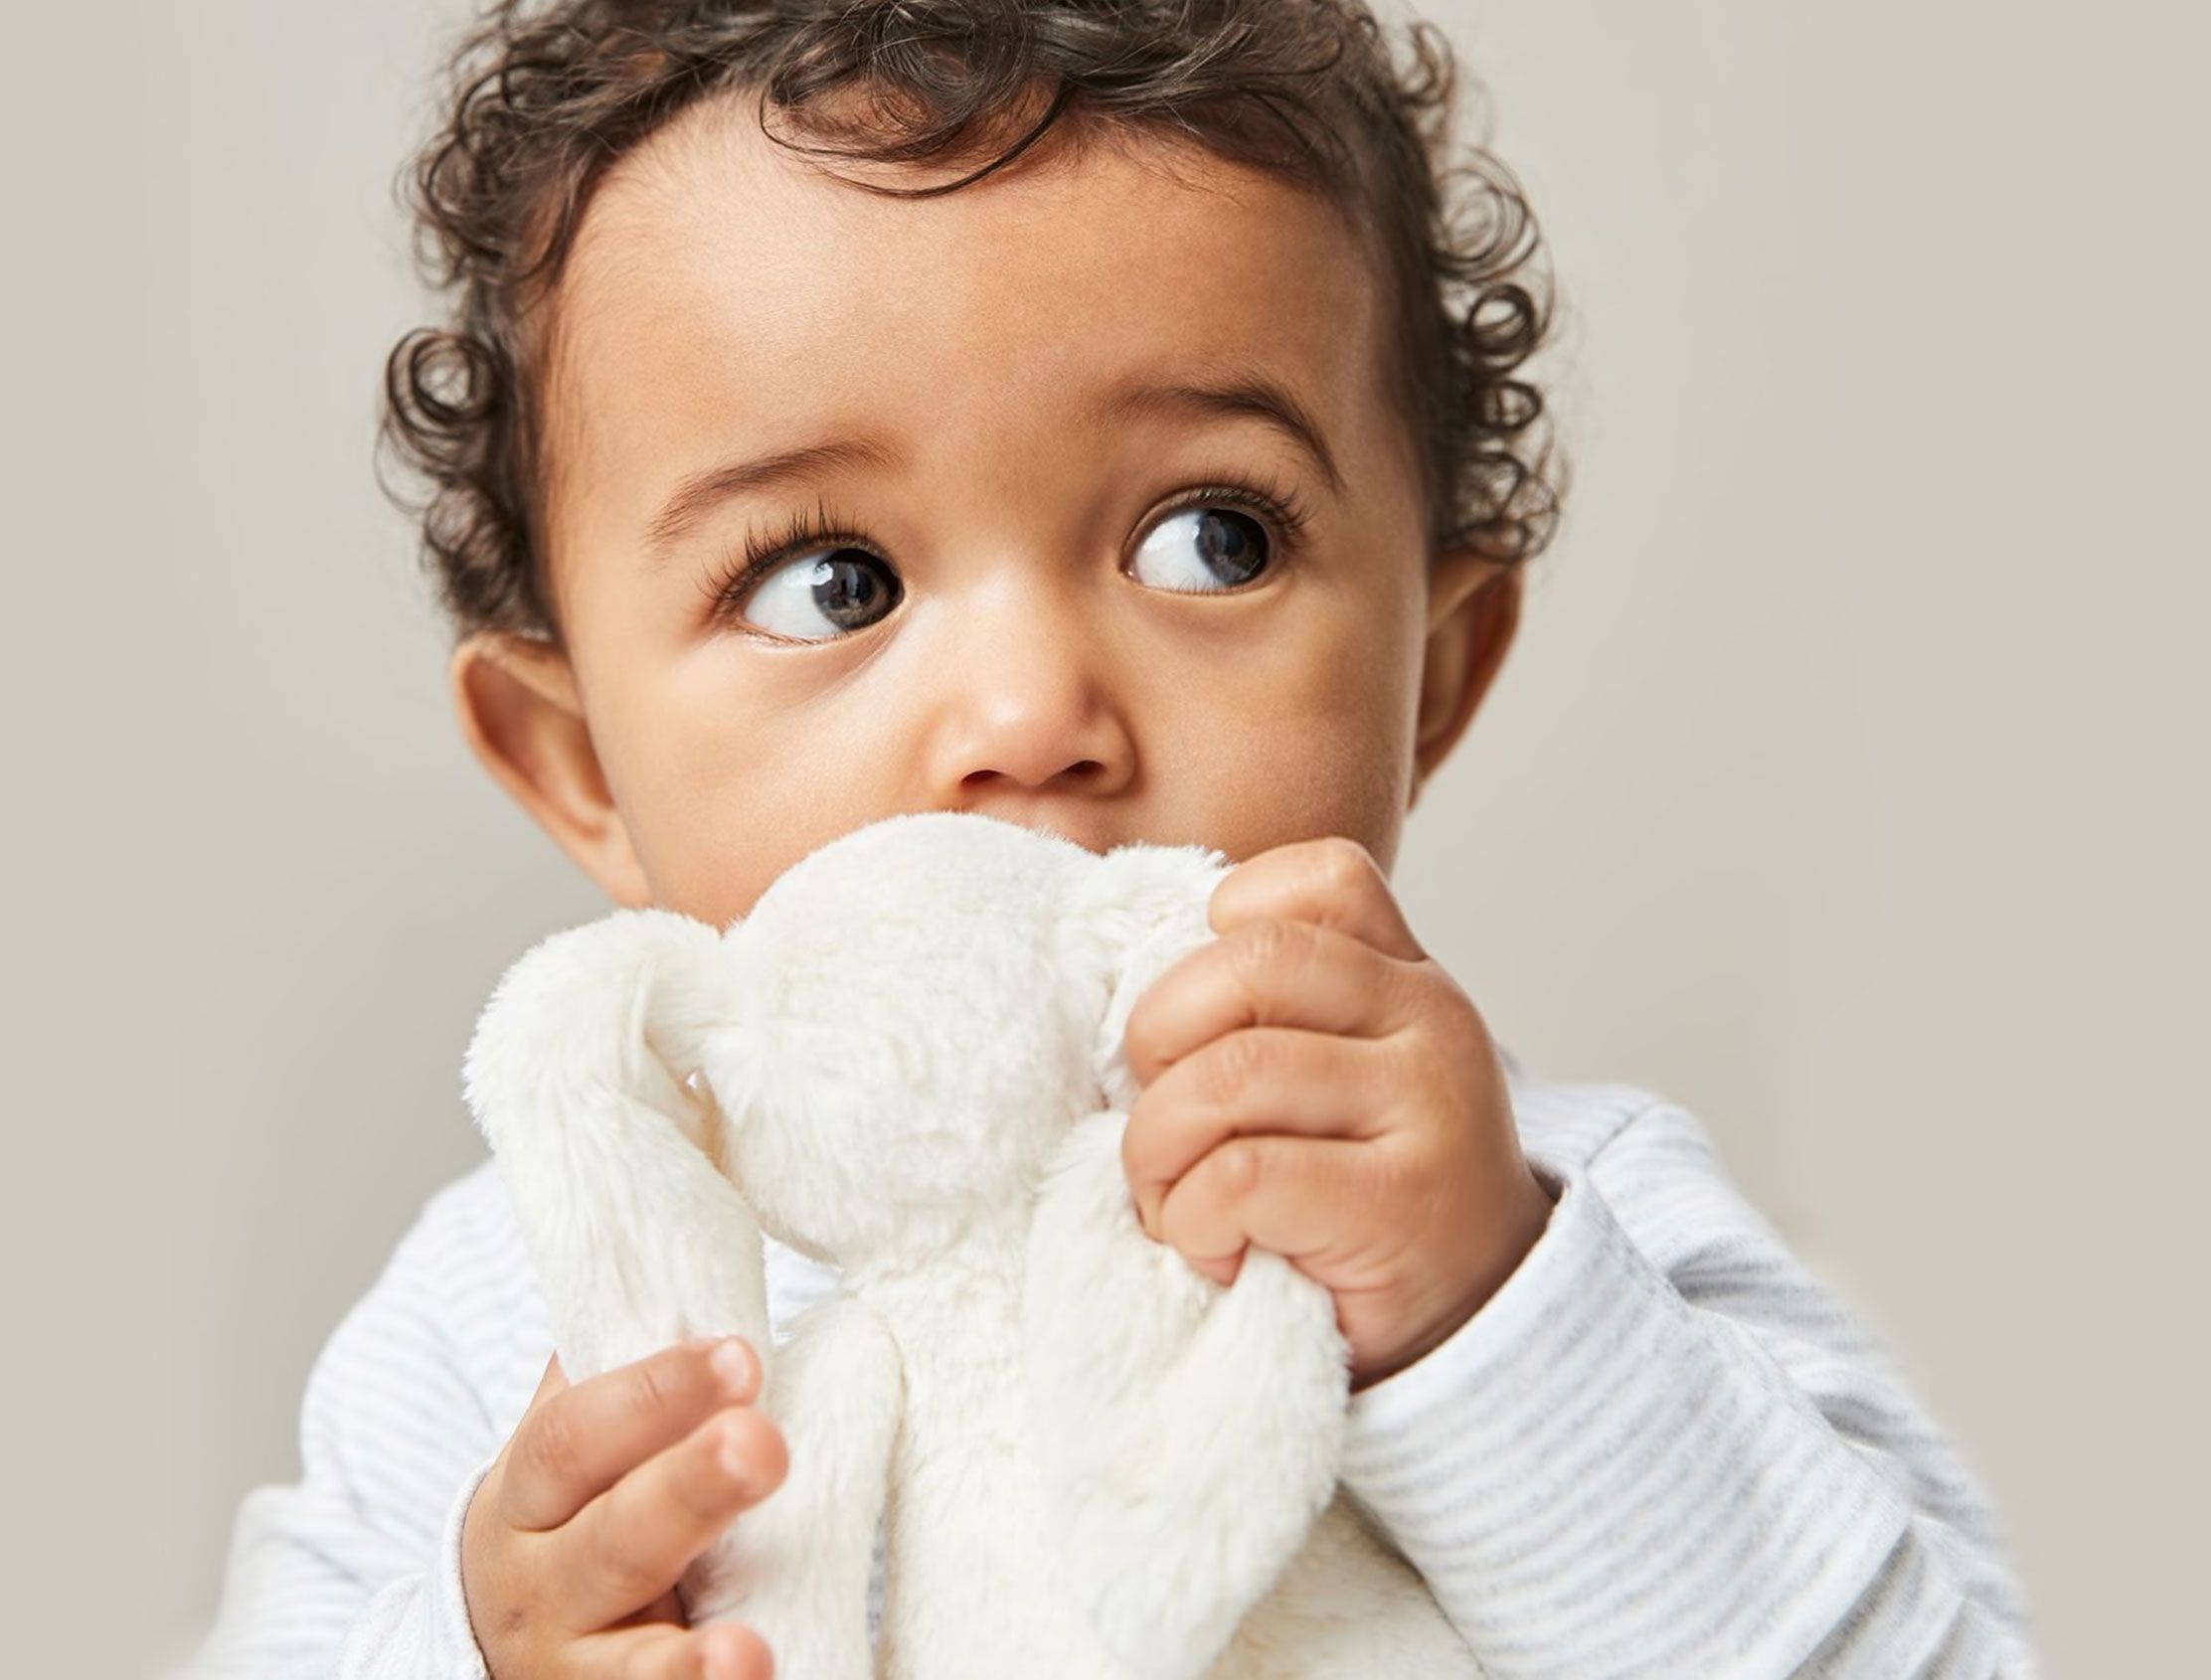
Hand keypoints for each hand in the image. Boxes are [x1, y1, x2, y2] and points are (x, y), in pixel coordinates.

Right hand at [461, 1335, 787, 1678]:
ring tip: (748, 1653)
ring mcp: (574, 1670)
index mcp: (528, 1493)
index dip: (655, 1393)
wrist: (504, 1634)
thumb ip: (620, 1358)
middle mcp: (540, 1588)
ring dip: (687, 1665)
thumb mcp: (577, 1438)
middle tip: (764, 1445)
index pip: (577, 1436)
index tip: (741, 1354)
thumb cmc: (573, 1506)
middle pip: (611, 1542)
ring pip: (623, 1670)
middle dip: (690, 1492)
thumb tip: (692, 1237)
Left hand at [1119, 836, 1556, 1390]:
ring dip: (1158, 1152)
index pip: (1317, 878)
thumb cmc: (1362, 1189)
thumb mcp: (1341, 1073)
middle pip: (1248, 963)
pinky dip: (1191, 1221)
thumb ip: (1274, 1010)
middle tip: (1159, 1123)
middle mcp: (1430, 1019)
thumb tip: (1126, 987)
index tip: (1206, 1019)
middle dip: (1158, 1042)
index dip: (1225, 926)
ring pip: (1227, 1074)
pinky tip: (1219, 1251)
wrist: (1473, 1321)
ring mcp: (1426, 1107)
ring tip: (1176, 1203)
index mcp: (1406, 974)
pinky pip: (1238, 1176)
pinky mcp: (1398, 1203)